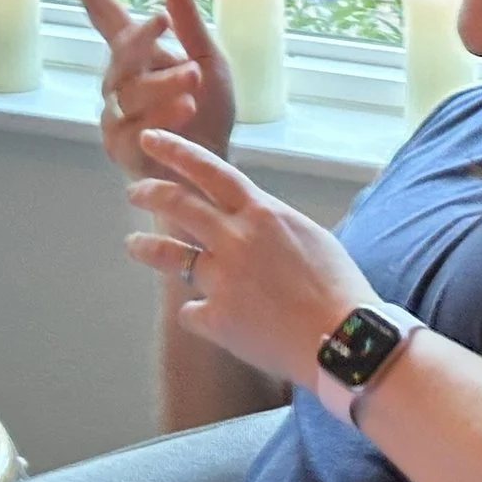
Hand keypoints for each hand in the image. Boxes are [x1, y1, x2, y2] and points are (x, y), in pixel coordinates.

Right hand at [58, 0, 234, 178]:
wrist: (212, 173)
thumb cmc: (210, 115)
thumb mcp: (212, 63)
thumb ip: (192, 25)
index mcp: (138, 53)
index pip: (103, 11)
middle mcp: (119, 78)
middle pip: (119, 49)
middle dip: (141, 35)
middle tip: (163, 19)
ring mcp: (114, 111)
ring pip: (129, 88)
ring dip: (163, 82)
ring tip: (195, 78)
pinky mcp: (118, 144)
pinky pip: (133, 123)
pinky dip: (162, 115)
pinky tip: (184, 109)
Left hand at [125, 128, 376, 388]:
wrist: (348, 342)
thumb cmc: (341, 290)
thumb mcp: (310, 236)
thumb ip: (270, 224)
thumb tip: (249, 221)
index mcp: (262, 214)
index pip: (208, 170)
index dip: (175, 151)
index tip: (150, 139)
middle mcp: (235, 239)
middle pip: (177, 205)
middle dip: (148, 193)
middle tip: (133, 191)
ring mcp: (222, 279)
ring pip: (170, 255)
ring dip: (147, 247)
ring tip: (133, 245)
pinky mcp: (218, 319)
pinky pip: (192, 311)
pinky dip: (198, 314)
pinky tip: (207, 319)